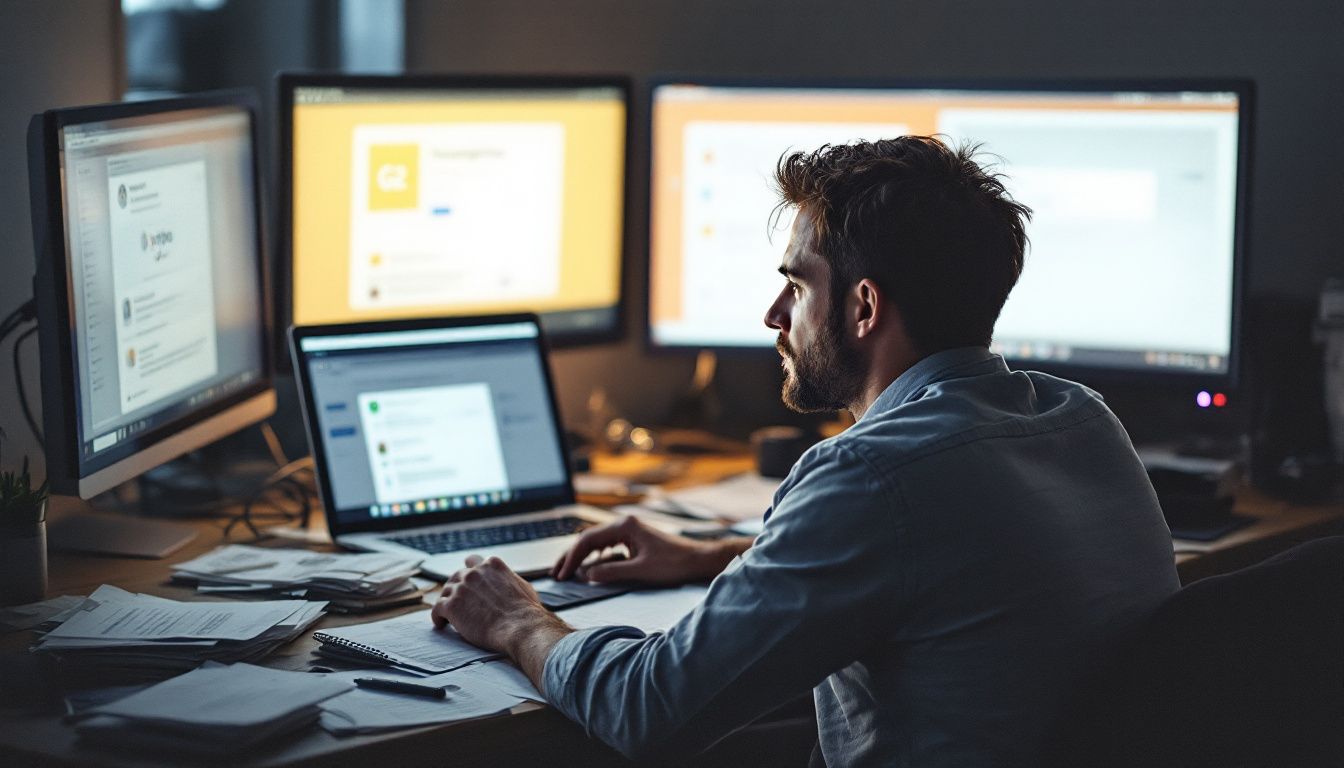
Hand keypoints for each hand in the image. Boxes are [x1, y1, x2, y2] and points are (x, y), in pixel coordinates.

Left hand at [431, 555, 573, 692]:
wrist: (520, 627)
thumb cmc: (526, 611)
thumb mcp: (523, 585)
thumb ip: (509, 579)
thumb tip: (508, 581)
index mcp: (492, 565)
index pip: (473, 561)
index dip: (470, 572)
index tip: (468, 582)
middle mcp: (474, 572)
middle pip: (457, 575)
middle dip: (457, 588)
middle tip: (458, 601)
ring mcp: (461, 588)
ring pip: (445, 591)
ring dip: (447, 601)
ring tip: (448, 615)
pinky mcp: (451, 605)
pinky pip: (437, 609)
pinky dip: (437, 616)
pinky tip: (441, 624)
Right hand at [551, 515, 745, 585]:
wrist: (698, 560)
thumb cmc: (675, 563)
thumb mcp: (641, 571)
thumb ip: (612, 572)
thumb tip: (587, 575)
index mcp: (625, 526)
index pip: (588, 540)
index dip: (572, 558)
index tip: (563, 574)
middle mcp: (625, 524)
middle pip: (588, 538)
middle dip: (571, 556)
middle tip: (557, 573)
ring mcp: (629, 531)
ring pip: (596, 542)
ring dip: (581, 557)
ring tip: (567, 571)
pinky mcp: (633, 540)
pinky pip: (607, 546)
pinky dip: (595, 557)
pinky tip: (588, 568)